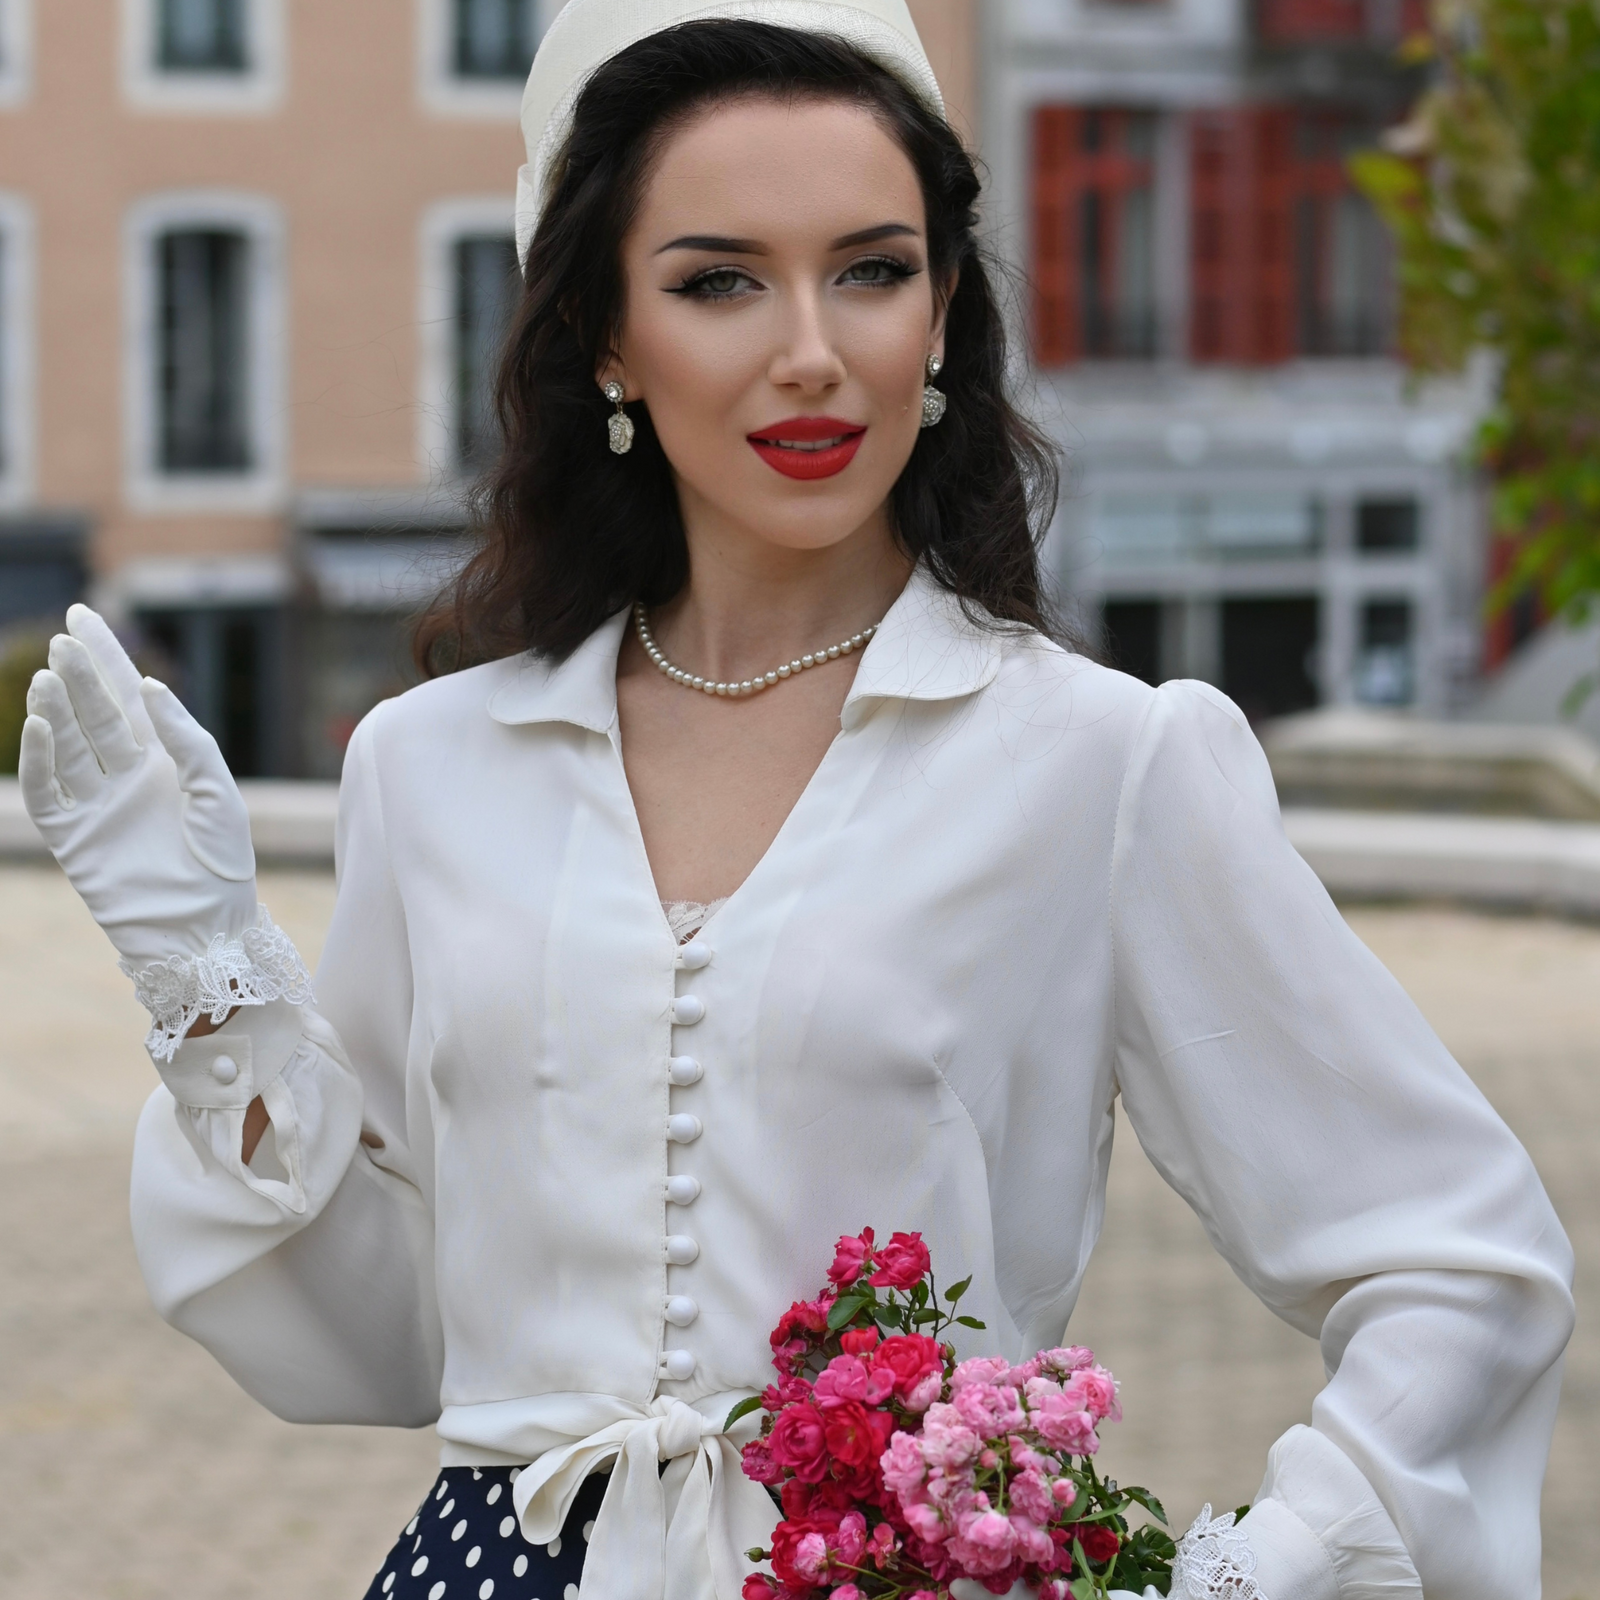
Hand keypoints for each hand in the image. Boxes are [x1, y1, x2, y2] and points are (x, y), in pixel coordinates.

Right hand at [20, 605, 257, 969]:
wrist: (205, 927)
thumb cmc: (223, 861)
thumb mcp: (217, 790)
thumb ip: (185, 738)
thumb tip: (148, 685)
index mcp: (164, 760)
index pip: (127, 697)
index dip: (106, 656)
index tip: (80, 616)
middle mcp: (126, 776)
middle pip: (95, 715)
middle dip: (80, 677)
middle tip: (65, 643)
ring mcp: (97, 804)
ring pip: (68, 745)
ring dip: (57, 710)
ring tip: (51, 678)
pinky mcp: (74, 837)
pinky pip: (48, 790)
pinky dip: (40, 758)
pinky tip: (41, 725)